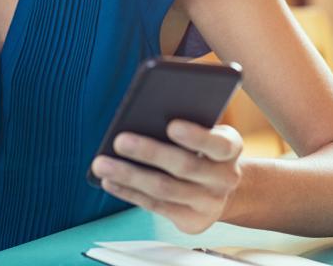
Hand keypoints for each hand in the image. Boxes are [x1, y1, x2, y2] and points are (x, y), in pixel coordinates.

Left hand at [90, 120, 241, 233]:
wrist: (220, 186)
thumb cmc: (202, 146)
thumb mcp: (203, 128)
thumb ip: (184, 117)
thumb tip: (143, 109)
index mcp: (231, 147)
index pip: (218, 144)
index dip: (196, 136)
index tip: (171, 125)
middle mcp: (225, 178)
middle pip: (184, 166)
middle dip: (149, 152)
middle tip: (120, 140)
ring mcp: (209, 203)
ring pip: (164, 189)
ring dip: (129, 176)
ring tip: (102, 163)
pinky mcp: (191, 221)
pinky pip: (155, 207)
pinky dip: (129, 193)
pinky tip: (108, 181)